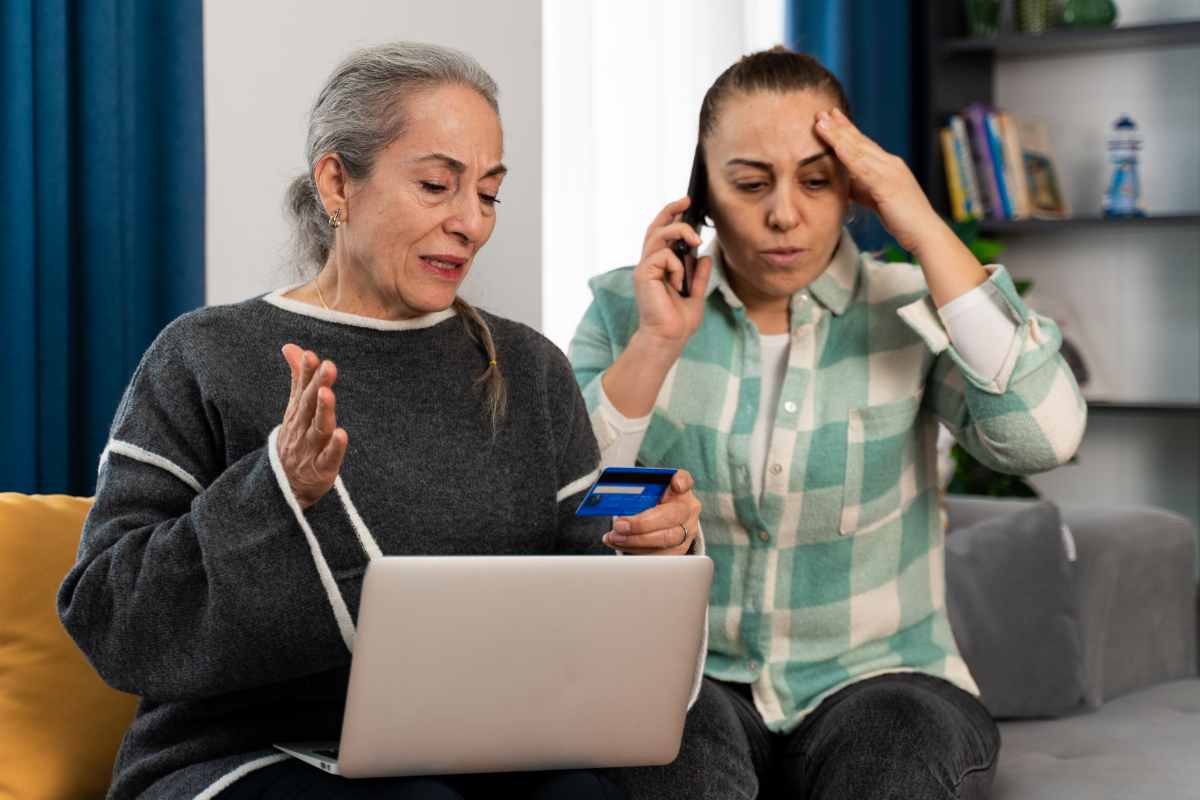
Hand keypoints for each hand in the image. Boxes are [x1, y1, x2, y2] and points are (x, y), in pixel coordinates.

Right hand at [277, 344, 347, 509]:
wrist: (284, 484)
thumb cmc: (296, 438)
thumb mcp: (295, 408)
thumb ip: (298, 378)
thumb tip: (291, 346)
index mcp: (298, 412)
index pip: (302, 388)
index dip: (307, 371)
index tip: (313, 355)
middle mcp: (302, 427)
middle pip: (309, 404)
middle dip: (317, 384)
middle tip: (328, 366)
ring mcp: (311, 448)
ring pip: (318, 428)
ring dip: (323, 410)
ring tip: (327, 393)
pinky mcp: (322, 468)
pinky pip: (329, 457)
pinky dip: (335, 447)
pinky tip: (342, 435)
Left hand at [603, 469, 701, 554]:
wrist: (664, 518)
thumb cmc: (655, 502)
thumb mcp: (649, 491)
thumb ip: (639, 489)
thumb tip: (615, 495)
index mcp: (681, 490)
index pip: (685, 481)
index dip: (681, 482)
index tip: (676, 485)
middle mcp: (688, 511)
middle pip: (671, 517)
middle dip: (642, 524)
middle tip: (620, 525)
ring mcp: (687, 532)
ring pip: (665, 540)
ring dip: (635, 541)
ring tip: (615, 537)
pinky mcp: (678, 550)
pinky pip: (658, 554)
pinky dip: (635, 550)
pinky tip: (620, 544)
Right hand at [632, 197, 713, 352]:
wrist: (669, 338)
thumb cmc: (678, 321)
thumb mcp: (696, 294)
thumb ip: (700, 276)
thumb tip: (705, 257)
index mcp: (658, 267)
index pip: (660, 234)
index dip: (670, 215)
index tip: (686, 202)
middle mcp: (648, 265)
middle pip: (655, 227)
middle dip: (671, 210)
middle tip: (688, 201)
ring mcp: (644, 269)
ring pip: (659, 235)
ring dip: (681, 233)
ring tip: (696, 242)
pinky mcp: (644, 274)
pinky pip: (664, 256)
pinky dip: (677, 266)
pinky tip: (679, 283)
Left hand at [813, 107, 940, 254]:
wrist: (925, 233)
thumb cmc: (903, 220)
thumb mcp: (878, 200)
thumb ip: (863, 189)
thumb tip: (845, 184)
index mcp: (889, 167)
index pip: (864, 144)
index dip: (847, 131)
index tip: (831, 118)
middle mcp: (890, 164)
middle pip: (860, 141)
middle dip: (840, 126)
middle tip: (822, 111)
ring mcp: (890, 172)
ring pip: (859, 149)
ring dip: (838, 135)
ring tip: (821, 122)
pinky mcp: (888, 185)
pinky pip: (864, 167)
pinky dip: (848, 155)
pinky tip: (835, 146)